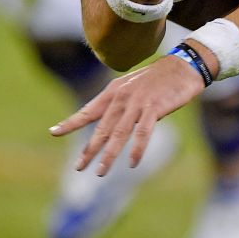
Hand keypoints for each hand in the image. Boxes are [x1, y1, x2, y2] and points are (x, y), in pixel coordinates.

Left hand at [48, 55, 204, 175]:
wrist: (184, 66)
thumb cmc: (160, 79)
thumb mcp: (134, 87)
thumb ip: (121, 105)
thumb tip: (114, 126)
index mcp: (114, 91)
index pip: (89, 110)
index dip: (71, 122)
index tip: (54, 131)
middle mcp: (121, 97)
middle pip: (102, 128)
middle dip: (90, 150)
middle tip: (80, 167)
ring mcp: (137, 102)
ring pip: (119, 133)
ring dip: (109, 155)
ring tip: (101, 171)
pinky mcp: (154, 107)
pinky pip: (143, 132)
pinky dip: (137, 149)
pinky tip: (132, 163)